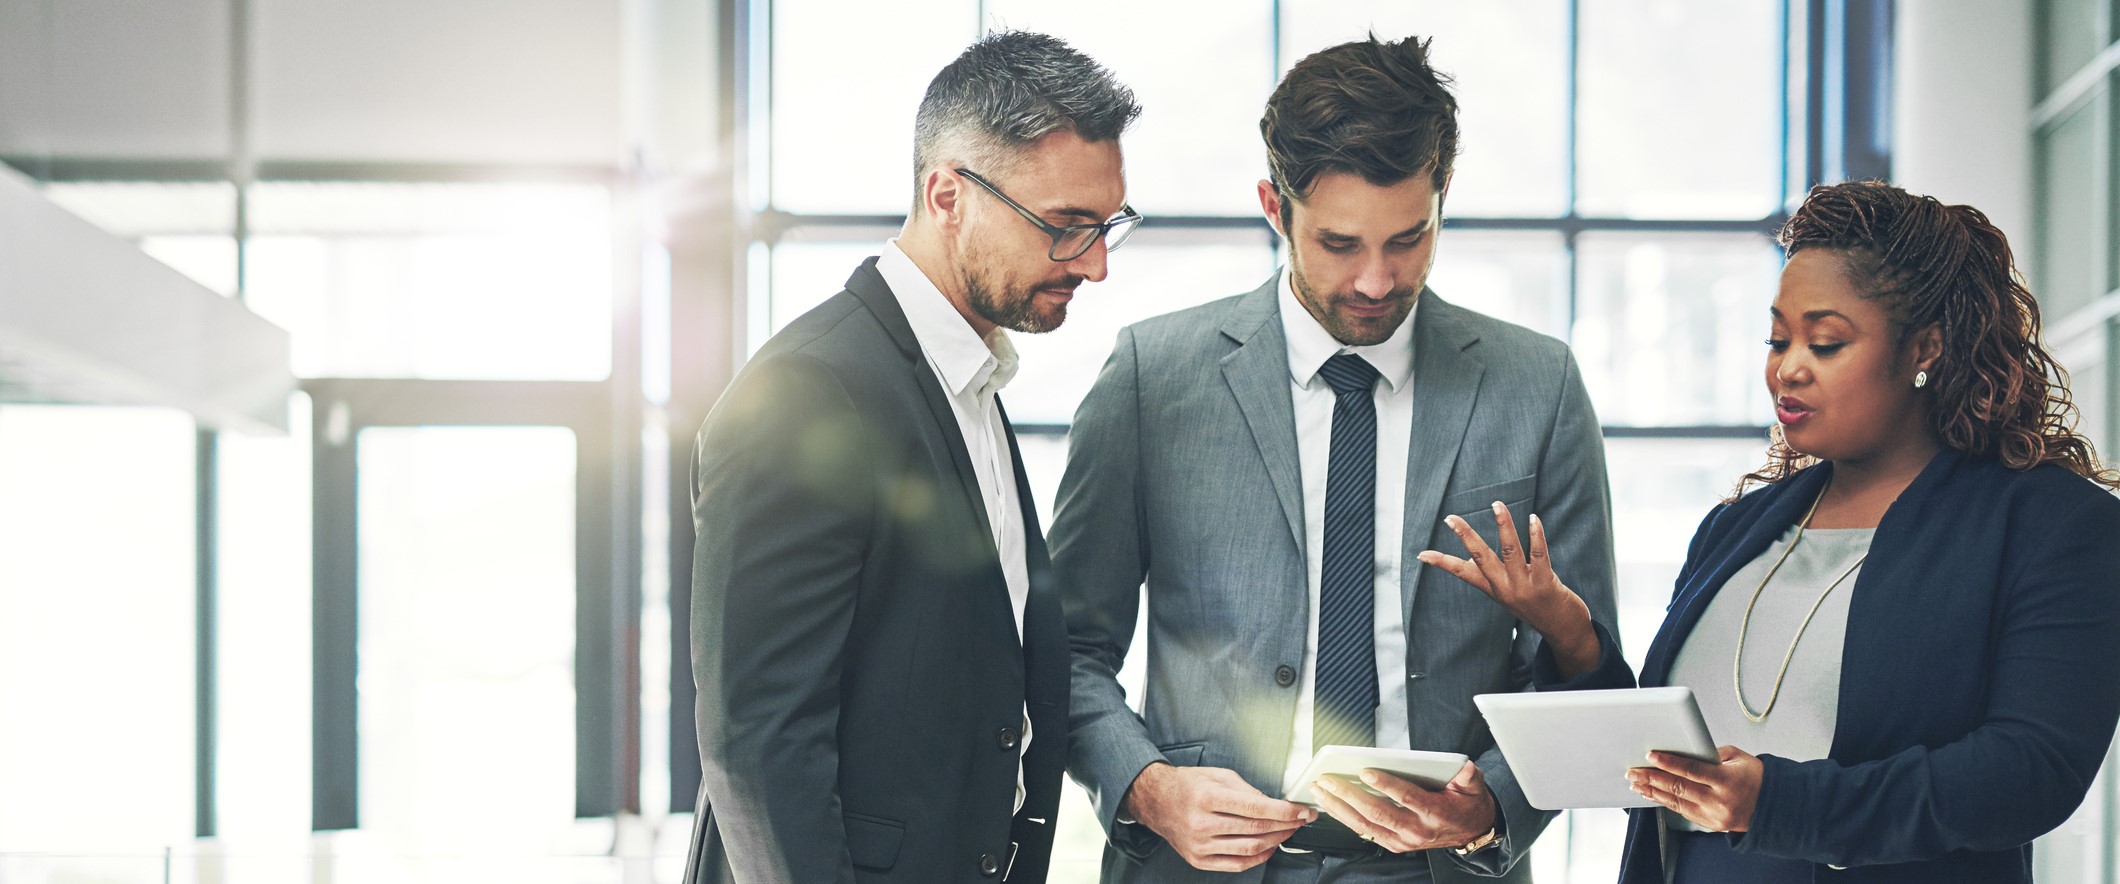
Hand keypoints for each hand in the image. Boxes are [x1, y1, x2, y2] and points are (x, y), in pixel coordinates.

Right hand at [1121, 762, 1316, 870]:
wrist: (1156, 801)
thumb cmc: (1187, 785)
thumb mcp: (1218, 776)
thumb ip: (1247, 790)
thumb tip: (1274, 805)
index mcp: (1206, 797)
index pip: (1256, 808)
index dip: (1285, 811)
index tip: (1302, 811)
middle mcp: (1201, 823)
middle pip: (1256, 829)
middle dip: (1286, 825)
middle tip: (1300, 820)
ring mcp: (1199, 845)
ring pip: (1250, 848)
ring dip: (1276, 841)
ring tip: (1287, 831)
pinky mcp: (1199, 859)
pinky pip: (1237, 864)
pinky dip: (1259, 857)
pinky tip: (1269, 847)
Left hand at [1311, 761, 1496, 853]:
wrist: (1470, 833)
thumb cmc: (1467, 806)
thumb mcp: (1474, 788)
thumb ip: (1469, 778)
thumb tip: (1466, 767)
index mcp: (1435, 813)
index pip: (1407, 798)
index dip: (1386, 785)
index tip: (1366, 772)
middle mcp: (1416, 830)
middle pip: (1378, 812)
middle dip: (1349, 795)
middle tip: (1329, 779)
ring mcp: (1403, 841)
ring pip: (1365, 825)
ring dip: (1340, 807)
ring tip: (1321, 790)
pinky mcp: (1394, 844)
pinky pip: (1365, 832)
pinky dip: (1345, 818)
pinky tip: (1330, 804)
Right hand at [1417, 502, 1599, 677]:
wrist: (1562, 631)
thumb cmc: (1534, 607)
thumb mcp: (1506, 594)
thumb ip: (1490, 576)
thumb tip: (1469, 560)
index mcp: (1493, 588)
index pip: (1462, 573)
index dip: (1442, 563)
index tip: (1422, 554)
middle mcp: (1505, 587)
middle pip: (1481, 557)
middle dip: (1465, 536)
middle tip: (1450, 519)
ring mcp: (1524, 586)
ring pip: (1510, 550)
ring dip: (1503, 525)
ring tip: (1496, 505)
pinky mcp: (1545, 583)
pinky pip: (1539, 554)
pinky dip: (1535, 534)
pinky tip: (1533, 519)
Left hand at [1627, 746, 1763, 831]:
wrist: (1773, 807)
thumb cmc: (1756, 778)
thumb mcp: (1737, 758)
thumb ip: (1710, 754)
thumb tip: (1683, 751)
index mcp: (1727, 781)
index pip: (1692, 770)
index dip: (1669, 763)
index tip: (1651, 755)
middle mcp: (1719, 801)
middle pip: (1679, 788)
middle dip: (1652, 778)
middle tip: (1633, 771)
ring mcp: (1714, 815)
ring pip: (1676, 802)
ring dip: (1653, 791)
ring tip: (1636, 782)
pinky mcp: (1710, 824)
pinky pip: (1682, 811)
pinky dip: (1665, 801)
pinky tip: (1652, 793)